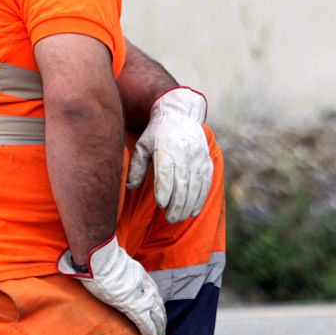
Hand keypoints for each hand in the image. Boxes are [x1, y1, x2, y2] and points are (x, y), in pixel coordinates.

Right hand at [59, 237, 166, 334]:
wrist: (102, 261)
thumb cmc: (104, 262)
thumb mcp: (121, 266)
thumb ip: (124, 274)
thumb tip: (118, 275)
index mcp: (143, 278)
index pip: (155, 297)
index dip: (157, 309)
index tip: (159, 318)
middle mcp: (146, 288)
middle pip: (159, 309)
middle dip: (161, 323)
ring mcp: (142, 297)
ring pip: (156, 318)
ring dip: (158, 331)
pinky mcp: (134, 307)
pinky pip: (146, 324)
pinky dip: (150, 334)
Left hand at [127, 87, 210, 222]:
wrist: (180, 115)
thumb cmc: (157, 133)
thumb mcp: (142, 145)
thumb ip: (136, 167)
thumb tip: (129, 187)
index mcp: (166, 149)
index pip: (166, 173)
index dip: (165, 190)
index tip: (161, 205)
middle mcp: (184, 153)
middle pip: (183, 183)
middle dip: (177, 204)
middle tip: (170, 219)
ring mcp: (197, 157)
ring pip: (195, 185)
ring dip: (188, 204)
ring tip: (179, 218)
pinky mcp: (206, 160)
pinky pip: (206, 182)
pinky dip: (201, 198)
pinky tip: (194, 210)